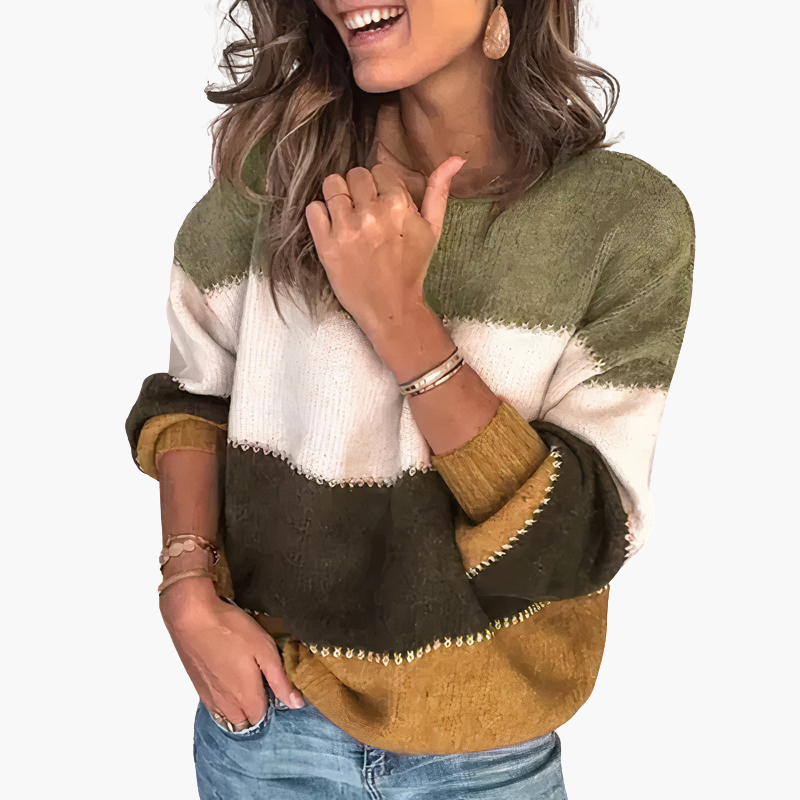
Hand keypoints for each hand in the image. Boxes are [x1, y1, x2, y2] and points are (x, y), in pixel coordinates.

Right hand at [160, 580, 304, 730]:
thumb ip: (280, 681)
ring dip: (239, 709)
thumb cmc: (230, 630)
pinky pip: (215, 707)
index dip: (271, 704)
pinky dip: (225, 702)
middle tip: (262, 684)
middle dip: (256, 711)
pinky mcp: (198, 687)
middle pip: (245, 722)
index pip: (262, 717)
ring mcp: (209, 697)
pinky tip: (228, 678)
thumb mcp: (265, 650)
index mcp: (245, 697)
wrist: (192, 618)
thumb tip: (296, 703)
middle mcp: (226, 704)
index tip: (275, 687)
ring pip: (228, 717)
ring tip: (246, 681)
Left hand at [304, 148, 464, 338]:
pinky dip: (319, 215)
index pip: (379, 170)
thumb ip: (438, 191)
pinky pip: (313, 209)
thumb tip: (456, 158)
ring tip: (346, 216)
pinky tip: (332, 228)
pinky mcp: (326, 244)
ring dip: (338, 196)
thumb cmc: (411, 268)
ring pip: (332, 184)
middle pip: (355, 174)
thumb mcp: (432, 229)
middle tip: (363, 212)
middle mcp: (371, 213)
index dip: (380, 186)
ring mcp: (347, 228)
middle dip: (359, 189)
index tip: (381, 205)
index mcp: (398, 205)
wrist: (391, 306)